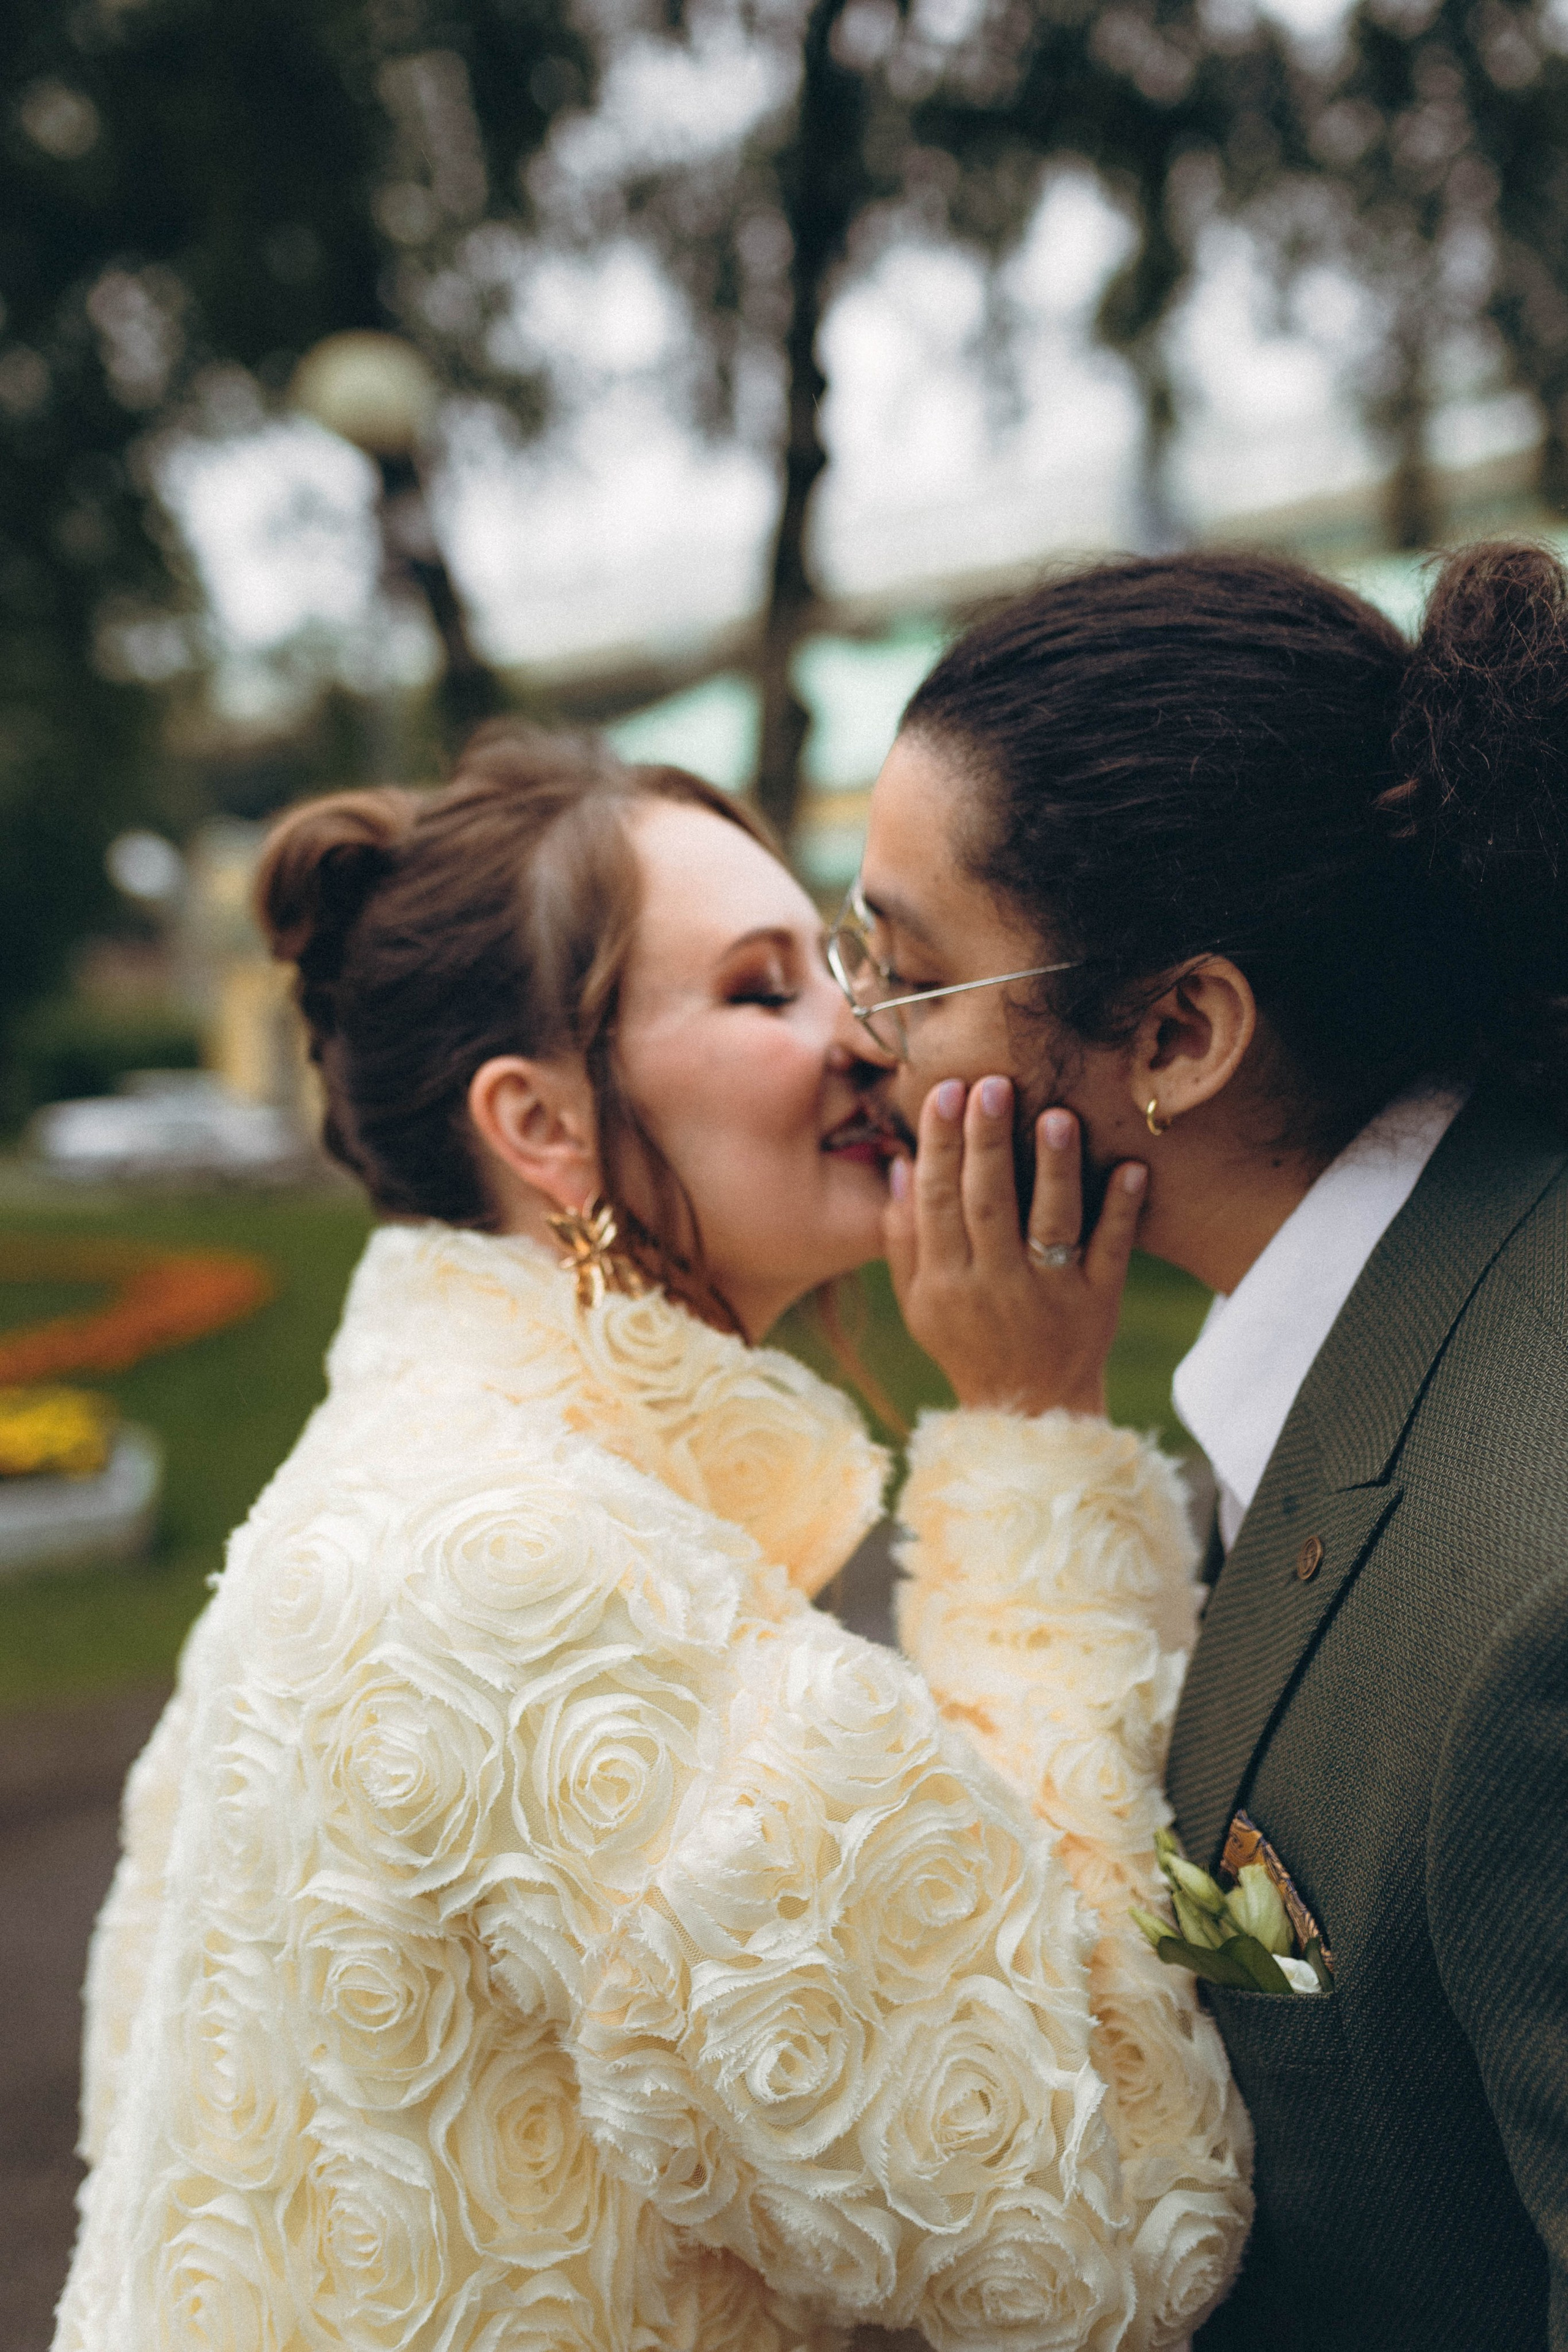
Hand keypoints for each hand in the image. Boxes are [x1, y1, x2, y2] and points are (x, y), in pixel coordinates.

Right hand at [884, 1076, 1146, 1416]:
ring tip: (1056, 1116)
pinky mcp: (1098, 1303)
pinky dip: (1123, 1211)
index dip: (940, 1145)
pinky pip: (1111, 1252)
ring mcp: (1050, 1294)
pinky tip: (1133, 1168)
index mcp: (945, 1281)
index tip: (945, 1091)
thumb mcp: (918, 1303)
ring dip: (1055, 1169)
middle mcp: (995, 1285)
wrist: (1027, 1413)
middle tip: (991, 1084)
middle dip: (987, 1142)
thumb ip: (903, 1238)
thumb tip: (900, 1163)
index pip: (938, 1200)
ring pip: (1052, 1223)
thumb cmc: (966, 1344)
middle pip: (989, 1203)